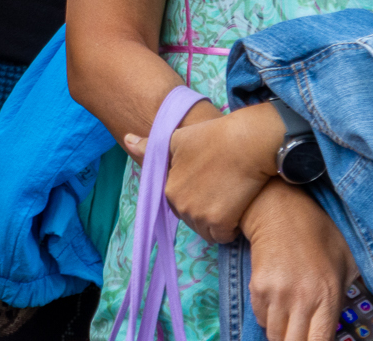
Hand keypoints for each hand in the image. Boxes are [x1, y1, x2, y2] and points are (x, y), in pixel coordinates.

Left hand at [123, 101, 281, 244]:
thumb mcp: (177, 139)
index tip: (207, 182)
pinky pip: (223, 236)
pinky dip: (230, 228)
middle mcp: (180, 205)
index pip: (179, 204)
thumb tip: (126, 139)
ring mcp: (200, 216)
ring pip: (207, 230)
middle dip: (204, 210)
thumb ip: (150, 146)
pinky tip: (237, 208)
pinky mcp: (220, 223)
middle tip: (221, 189)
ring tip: (229, 198)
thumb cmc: (212, 137)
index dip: (194, 195)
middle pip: (192, 219)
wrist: (246, 143)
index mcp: (169, 189)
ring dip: (217, 221)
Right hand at [241, 179, 355, 340]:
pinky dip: (270, 319)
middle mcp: (301, 299)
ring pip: (275, 336)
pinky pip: (262, 319)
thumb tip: (350, 320)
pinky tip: (279, 303)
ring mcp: (276, 294)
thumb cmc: (319, 233)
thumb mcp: (348, 261)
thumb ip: (349, 294)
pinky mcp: (257, 288)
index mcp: (327, 295)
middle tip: (305, 333)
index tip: (317, 339)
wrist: (279, 209)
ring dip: (284, 333)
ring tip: (293, 319)